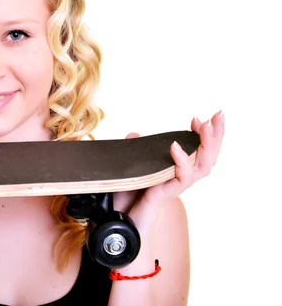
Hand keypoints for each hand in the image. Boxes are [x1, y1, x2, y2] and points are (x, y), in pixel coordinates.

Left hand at [122, 110, 224, 227]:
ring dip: (206, 145)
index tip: (199, 118)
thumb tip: (135, 134)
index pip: (198, 150)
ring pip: (202, 167)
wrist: (118, 220)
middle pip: (208, 157)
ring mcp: (175, 186)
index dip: (203, 134)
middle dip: (216, 135)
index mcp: (176, 170)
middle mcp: (180, 178)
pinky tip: (175, 146)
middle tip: (218, 115)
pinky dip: (181, 161)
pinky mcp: (167, 194)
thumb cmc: (128, 197)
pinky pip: (181, 178)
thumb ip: (136, 150)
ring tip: (205, 126)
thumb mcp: (131, 168)